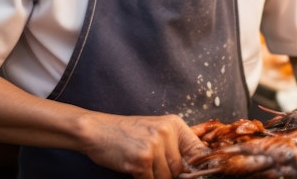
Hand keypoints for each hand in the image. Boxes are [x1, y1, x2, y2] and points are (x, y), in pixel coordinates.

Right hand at [80, 112, 208, 177]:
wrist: (97, 131)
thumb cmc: (125, 133)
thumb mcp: (154, 130)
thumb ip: (174, 144)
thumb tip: (194, 166)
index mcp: (173, 124)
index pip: (198, 150)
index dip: (197, 167)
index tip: (193, 174)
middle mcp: (166, 132)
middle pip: (180, 169)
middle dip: (168, 174)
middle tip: (152, 167)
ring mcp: (154, 145)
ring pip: (166, 177)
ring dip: (154, 177)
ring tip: (141, 165)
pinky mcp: (141, 159)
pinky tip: (133, 168)